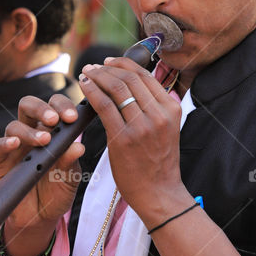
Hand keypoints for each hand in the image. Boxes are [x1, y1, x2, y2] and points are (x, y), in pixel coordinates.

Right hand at [0, 94, 83, 255]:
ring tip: (43, 140)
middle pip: (29, 106)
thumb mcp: (70, 179)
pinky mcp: (0, 160)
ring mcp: (14, 145)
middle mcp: (31, 132)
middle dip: (42, 108)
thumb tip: (79, 146)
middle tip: (55, 119)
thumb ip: (71, 162)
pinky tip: (15, 144)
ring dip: (29, 130)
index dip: (63, 107)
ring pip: (14, 124)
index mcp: (52, 130)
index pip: (54, 107)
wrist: (40, 218)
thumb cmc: (57, 192)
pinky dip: (4, 142)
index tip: (73, 117)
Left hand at [79, 57, 192, 226]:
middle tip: (92, 67)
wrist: (159, 194)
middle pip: (129, 78)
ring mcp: (142, 126)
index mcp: (171, 108)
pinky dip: (91, 92)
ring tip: (85, 74)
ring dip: (97, 77)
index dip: (123, 63)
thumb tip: (132, 84)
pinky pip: (103, 106)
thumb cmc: (158, 162)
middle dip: (107, 68)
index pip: (145, 75)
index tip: (108, 61)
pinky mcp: (124, 138)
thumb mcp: (165, 128)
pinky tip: (84, 87)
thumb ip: (153, 107)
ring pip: (116, 88)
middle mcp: (159, 114)